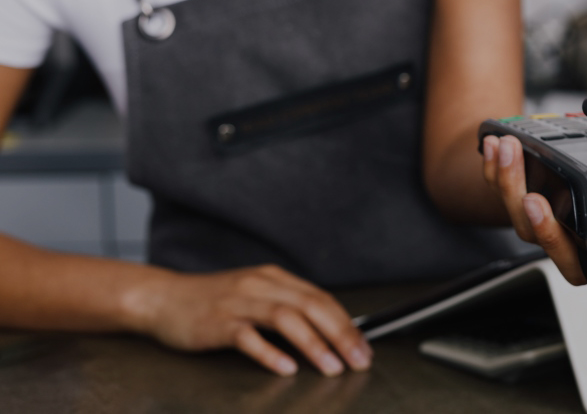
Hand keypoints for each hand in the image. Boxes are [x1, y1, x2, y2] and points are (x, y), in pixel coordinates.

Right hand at [131, 265, 371, 375]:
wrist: (161, 298)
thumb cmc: (211, 303)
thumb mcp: (255, 296)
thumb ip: (288, 309)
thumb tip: (328, 333)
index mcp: (275, 279)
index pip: (322, 299)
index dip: (347, 325)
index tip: (364, 349)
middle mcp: (260, 286)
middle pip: (311, 306)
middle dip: (341, 335)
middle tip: (358, 360)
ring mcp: (238, 303)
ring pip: (285, 318)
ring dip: (313, 344)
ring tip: (331, 367)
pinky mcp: (216, 323)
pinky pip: (247, 336)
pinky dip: (269, 352)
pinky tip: (285, 367)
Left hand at [481, 134, 586, 314]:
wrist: (586, 197)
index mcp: (582, 258)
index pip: (563, 257)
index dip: (551, 234)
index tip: (539, 206)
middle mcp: (555, 243)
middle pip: (532, 231)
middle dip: (525, 205)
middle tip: (531, 193)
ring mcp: (534, 224)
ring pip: (513, 208)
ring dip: (508, 177)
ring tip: (508, 148)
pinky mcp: (516, 202)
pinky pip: (497, 188)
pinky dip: (493, 166)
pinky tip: (492, 144)